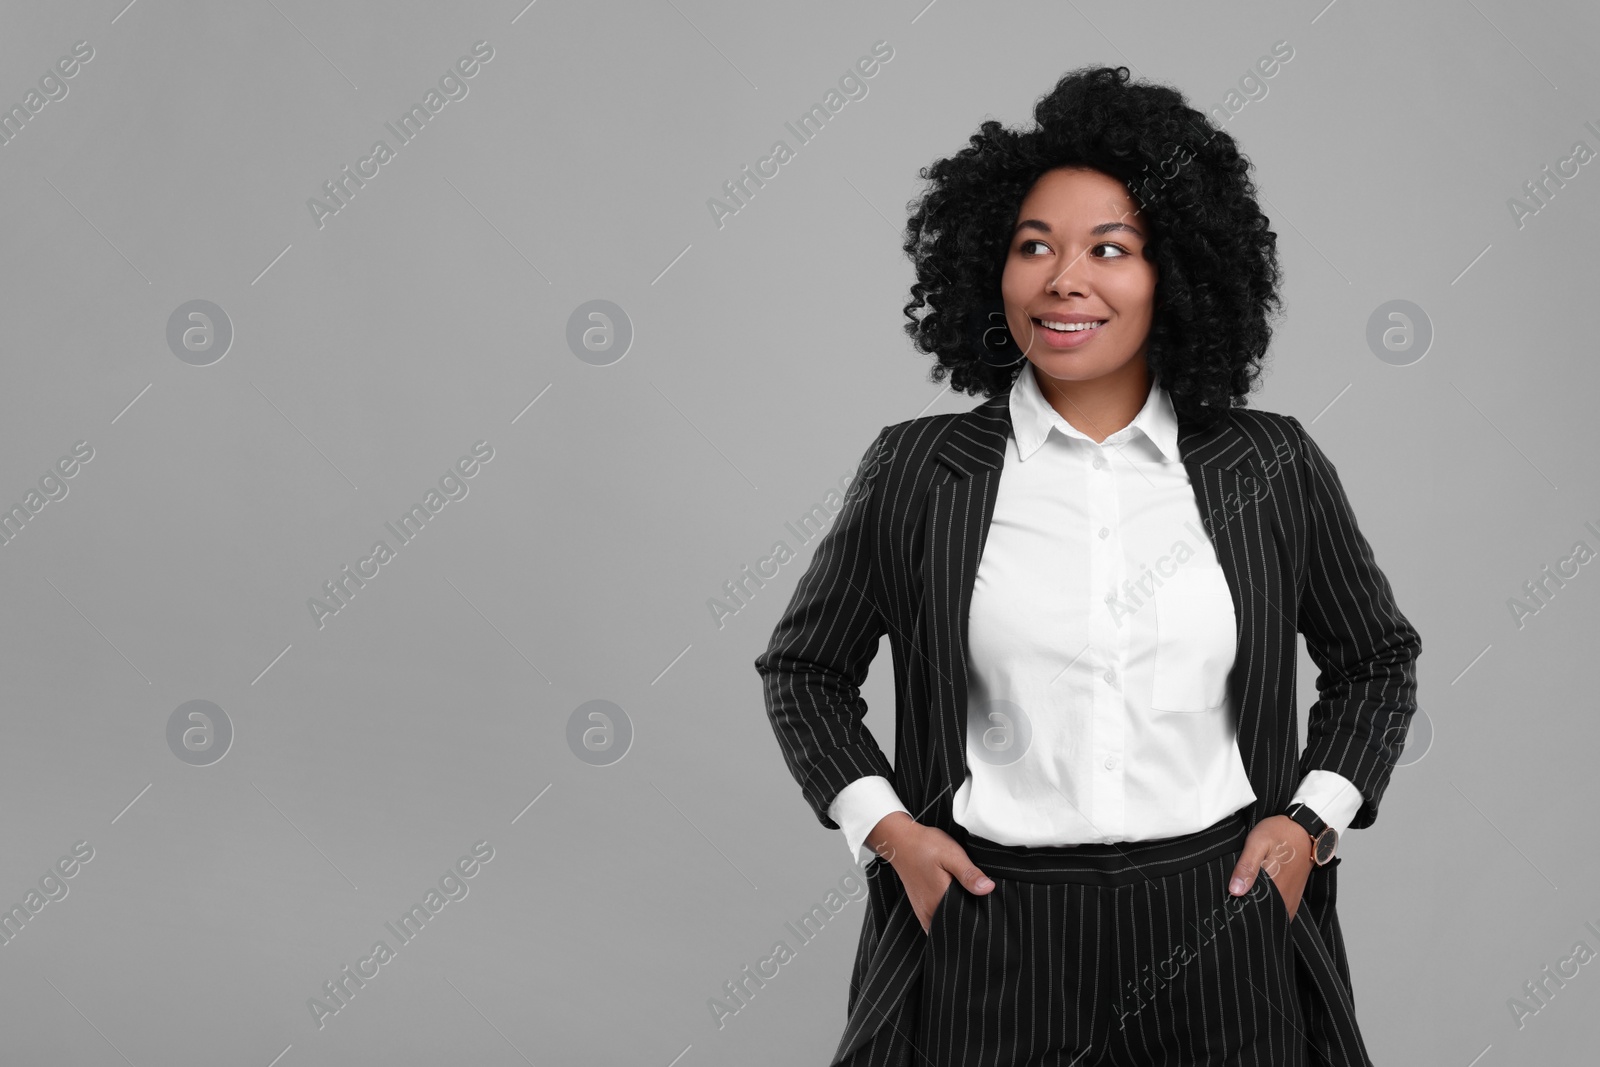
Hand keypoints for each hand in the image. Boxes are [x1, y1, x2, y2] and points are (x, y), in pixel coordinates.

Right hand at [866, 812, 995, 932]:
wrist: (900, 841)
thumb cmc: (924, 846)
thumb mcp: (951, 855)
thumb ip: (969, 874)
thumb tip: (988, 889)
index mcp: (939, 902)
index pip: (967, 920)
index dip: (980, 915)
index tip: (986, 905)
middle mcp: (929, 913)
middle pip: (957, 925)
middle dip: (970, 917)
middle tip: (977, 898)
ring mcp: (923, 913)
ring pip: (946, 925)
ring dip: (958, 916)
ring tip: (965, 897)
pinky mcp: (921, 909)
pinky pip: (937, 921)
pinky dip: (947, 915)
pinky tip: (953, 900)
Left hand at [1227, 815, 1314, 920]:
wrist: (1304, 829)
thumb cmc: (1280, 833)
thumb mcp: (1257, 843)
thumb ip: (1246, 867)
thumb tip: (1235, 891)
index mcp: (1275, 887)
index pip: (1253, 910)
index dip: (1239, 909)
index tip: (1228, 904)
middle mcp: (1285, 898)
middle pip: (1262, 915)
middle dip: (1247, 910)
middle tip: (1233, 899)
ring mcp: (1291, 899)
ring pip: (1271, 915)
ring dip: (1258, 910)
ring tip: (1244, 897)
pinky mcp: (1293, 897)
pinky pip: (1280, 911)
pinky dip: (1268, 908)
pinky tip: (1258, 897)